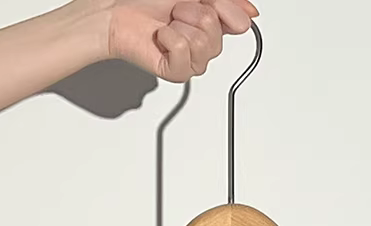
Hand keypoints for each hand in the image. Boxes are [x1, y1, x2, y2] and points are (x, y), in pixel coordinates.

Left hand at [101, 0, 258, 82]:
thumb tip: (250, 17)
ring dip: (180, 26)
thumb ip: (226, 2)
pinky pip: (184, 53)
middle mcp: (204, 42)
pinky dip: (170, 39)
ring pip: (204, 44)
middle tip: (176, 11)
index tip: (205, 1)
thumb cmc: (148, 0)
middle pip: (218, 33)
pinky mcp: (176, 72)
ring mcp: (191, 60)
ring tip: (167, 24)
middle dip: (194, 14)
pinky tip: (161, 37)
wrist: (119, 11)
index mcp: (212, 21)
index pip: (238, 22)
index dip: (224, 10)